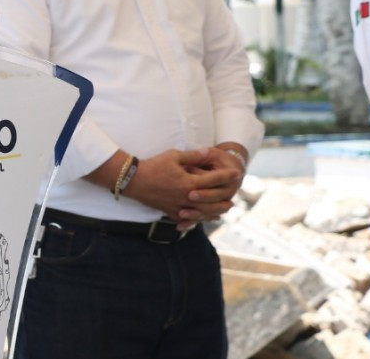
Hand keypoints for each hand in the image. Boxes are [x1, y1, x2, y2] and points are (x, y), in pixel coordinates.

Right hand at [123, 148, 241, 229]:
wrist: (133, 180)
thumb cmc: (153, 165)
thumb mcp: (174, 156)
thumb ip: (194, 156)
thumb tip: (209, 152)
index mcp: (189, 183)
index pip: (213, 180)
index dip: (226, 175)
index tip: (236, 172)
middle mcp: (186, 197)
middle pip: (212, 200)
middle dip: (225, 196)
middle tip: (235, 193)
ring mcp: (179, 207)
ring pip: (204, 212)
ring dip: (217, 210)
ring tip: (225, 208)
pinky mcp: (171, 212)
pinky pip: (190, 218)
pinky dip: (201, 218)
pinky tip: (206, 217)